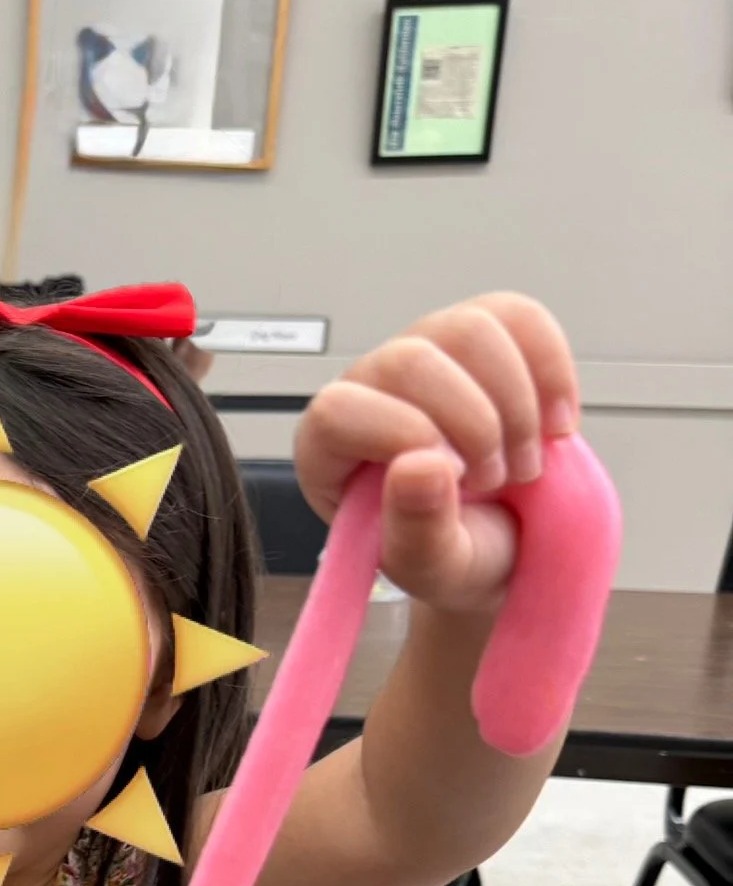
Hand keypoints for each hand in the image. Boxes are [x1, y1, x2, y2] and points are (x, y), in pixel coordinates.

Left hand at [295, 292, 579, 614]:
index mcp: (330, 449)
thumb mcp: (432, 568)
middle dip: (474, 426)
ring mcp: (426, 350)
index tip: (452, 477)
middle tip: (496, 481)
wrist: (504, 541)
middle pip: (412, 361)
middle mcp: (370, 387)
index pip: (338, 411)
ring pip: (470, 329)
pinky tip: (554, 426)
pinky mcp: (483, 332)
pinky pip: (519, 316)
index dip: (400, 435)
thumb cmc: (451, 551)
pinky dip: (552, 372)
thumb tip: (421, 466)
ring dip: (515, 404)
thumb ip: (416, 532)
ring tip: (522, 463)